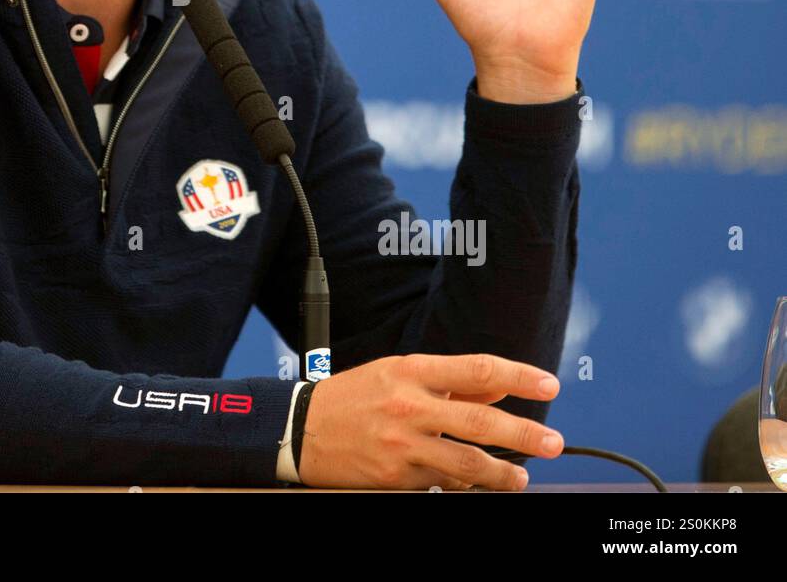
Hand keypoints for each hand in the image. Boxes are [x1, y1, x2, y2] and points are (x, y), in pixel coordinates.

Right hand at [297, 353, 563, 489]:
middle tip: (553, 443)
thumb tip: (496, 386)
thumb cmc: (353, 398)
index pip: (477, 369)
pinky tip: (471, 485)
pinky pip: (441, 485)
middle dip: (525, 433)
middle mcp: (410, 407)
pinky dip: (461, 486)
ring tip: (520, 478)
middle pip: (481, 420)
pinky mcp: (397, 479)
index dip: (518, 376)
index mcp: (411, 371)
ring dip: (502, 473)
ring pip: (468, 464)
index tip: (548, 383)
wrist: (302, 430)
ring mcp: (404, 446)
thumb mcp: (397, 374)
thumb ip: (449, 382)